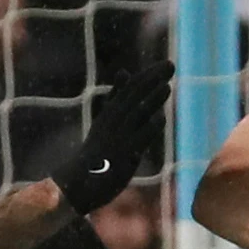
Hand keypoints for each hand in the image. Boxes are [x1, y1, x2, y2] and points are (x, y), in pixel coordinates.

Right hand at [50, 61, 174, 214]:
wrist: (78, 183)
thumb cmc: (95, 154)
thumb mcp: (104, 121)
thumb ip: (115, 98)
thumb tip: (124, 71)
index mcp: (108, 115)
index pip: (129, 89)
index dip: (147, 76)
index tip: (163, 66)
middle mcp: (112, 123)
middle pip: (134, 96)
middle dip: (152, 80)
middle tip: (170, 65)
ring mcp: (117, 138)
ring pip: (135, 114)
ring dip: (151, 100)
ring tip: (167, 87)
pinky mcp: (122, 155)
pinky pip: (136, 139)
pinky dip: (148, 128)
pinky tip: (160, 118)